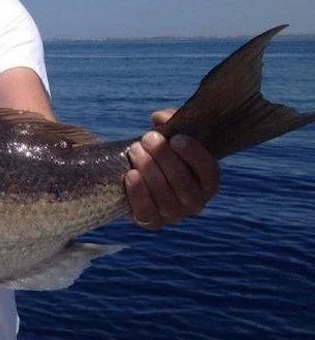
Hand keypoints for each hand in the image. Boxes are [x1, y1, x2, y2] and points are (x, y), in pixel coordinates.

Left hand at [124, 109, 219, 229]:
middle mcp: (195, 202)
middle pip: (184, 184)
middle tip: (147, 138)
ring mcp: (173, 215)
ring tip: (135, 150)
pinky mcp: (151, 221)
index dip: (195, 156)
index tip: (176, 138)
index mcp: (206, 182)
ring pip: (165, 197)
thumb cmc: (161, 153)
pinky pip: (146, 212)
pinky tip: (130, 174)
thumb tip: (159, 117)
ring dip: (149, 170)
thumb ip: (170, 122)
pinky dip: (138, 193)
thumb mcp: (169, 135)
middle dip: (164, 158)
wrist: (139, 175)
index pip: (209, 174)